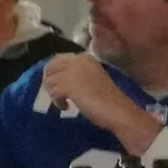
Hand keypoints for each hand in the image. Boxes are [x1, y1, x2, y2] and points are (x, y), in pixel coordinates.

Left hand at [40, 53, 159, 153]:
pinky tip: (66, 107)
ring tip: (64, 103)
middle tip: (56, 93)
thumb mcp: (91, 78)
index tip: (58, 84)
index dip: (54, 72)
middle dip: (49, 81)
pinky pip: (53, 92)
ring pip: (49, 81)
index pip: (58, 59)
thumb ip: (77, 73)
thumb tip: (57, 77)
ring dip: (54, 94)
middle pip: (50, 67)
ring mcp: (73, 73)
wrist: (118, 110)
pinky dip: (57, 102)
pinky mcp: (69, 86)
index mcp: (85, 58)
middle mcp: (78, 61)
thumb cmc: (108, 97)